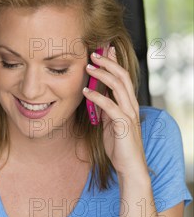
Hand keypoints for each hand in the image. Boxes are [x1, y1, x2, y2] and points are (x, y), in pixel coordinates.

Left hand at [83, 47, 147, 180]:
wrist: (129, 166)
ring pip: (118, 86)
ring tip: (88, 67)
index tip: (104, 50)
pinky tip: (86, 92)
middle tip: (93, 53)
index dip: (114, 62)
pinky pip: (110, 105)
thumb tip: (95, 97)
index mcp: (129, 104)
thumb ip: (105, 110)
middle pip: (122, 76)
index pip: (123, 77)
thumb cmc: (119, 147)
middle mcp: (131, 105)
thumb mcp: (109, 124)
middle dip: (108, 62)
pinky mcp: (123, 123)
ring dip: (102, 74)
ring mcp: (129, 113)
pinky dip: (97, 96)